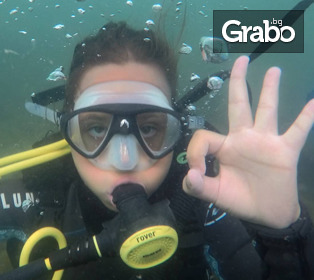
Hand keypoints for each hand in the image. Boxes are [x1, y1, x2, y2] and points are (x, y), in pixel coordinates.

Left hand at [182, 56, 313, 228]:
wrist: (266, 214)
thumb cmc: (239, 199)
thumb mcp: (214, 194)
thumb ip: (198, 186)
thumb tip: (191, 175)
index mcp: (224, 146)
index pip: (205, 136)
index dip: (195, 152)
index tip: (197, 172)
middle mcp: (243, 137)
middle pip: (238, 104)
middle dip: (237, 82)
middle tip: (239, 61)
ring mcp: (265, 142)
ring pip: (266, 110)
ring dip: (269, 90)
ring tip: (273, 70)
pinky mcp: (285, 151)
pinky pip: (298, 131)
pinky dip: (307, 118)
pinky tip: (313, 103)